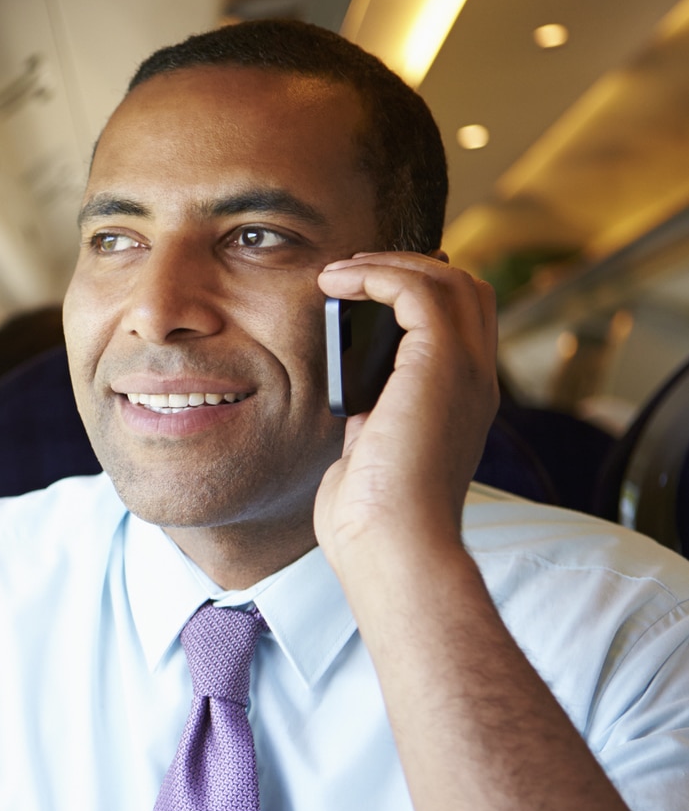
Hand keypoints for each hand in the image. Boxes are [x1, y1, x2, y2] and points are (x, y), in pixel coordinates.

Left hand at [312, 252, 497, 575]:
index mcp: (462, 402)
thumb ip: (375, 423)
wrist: (392, 546)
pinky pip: (418, 289)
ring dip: (388, 265)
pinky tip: (336, 283)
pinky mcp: (441, 364)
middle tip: (348, 274)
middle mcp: (475, 381)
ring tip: (337, 272)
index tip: (359, 293)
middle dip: (405, 269)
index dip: (416, 295)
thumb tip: (357, 406)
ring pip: (448, 280)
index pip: (460, 324)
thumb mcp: (373, 456)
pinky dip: (376, 275)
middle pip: (464, 291)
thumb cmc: (373, 520)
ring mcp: (465, 371)